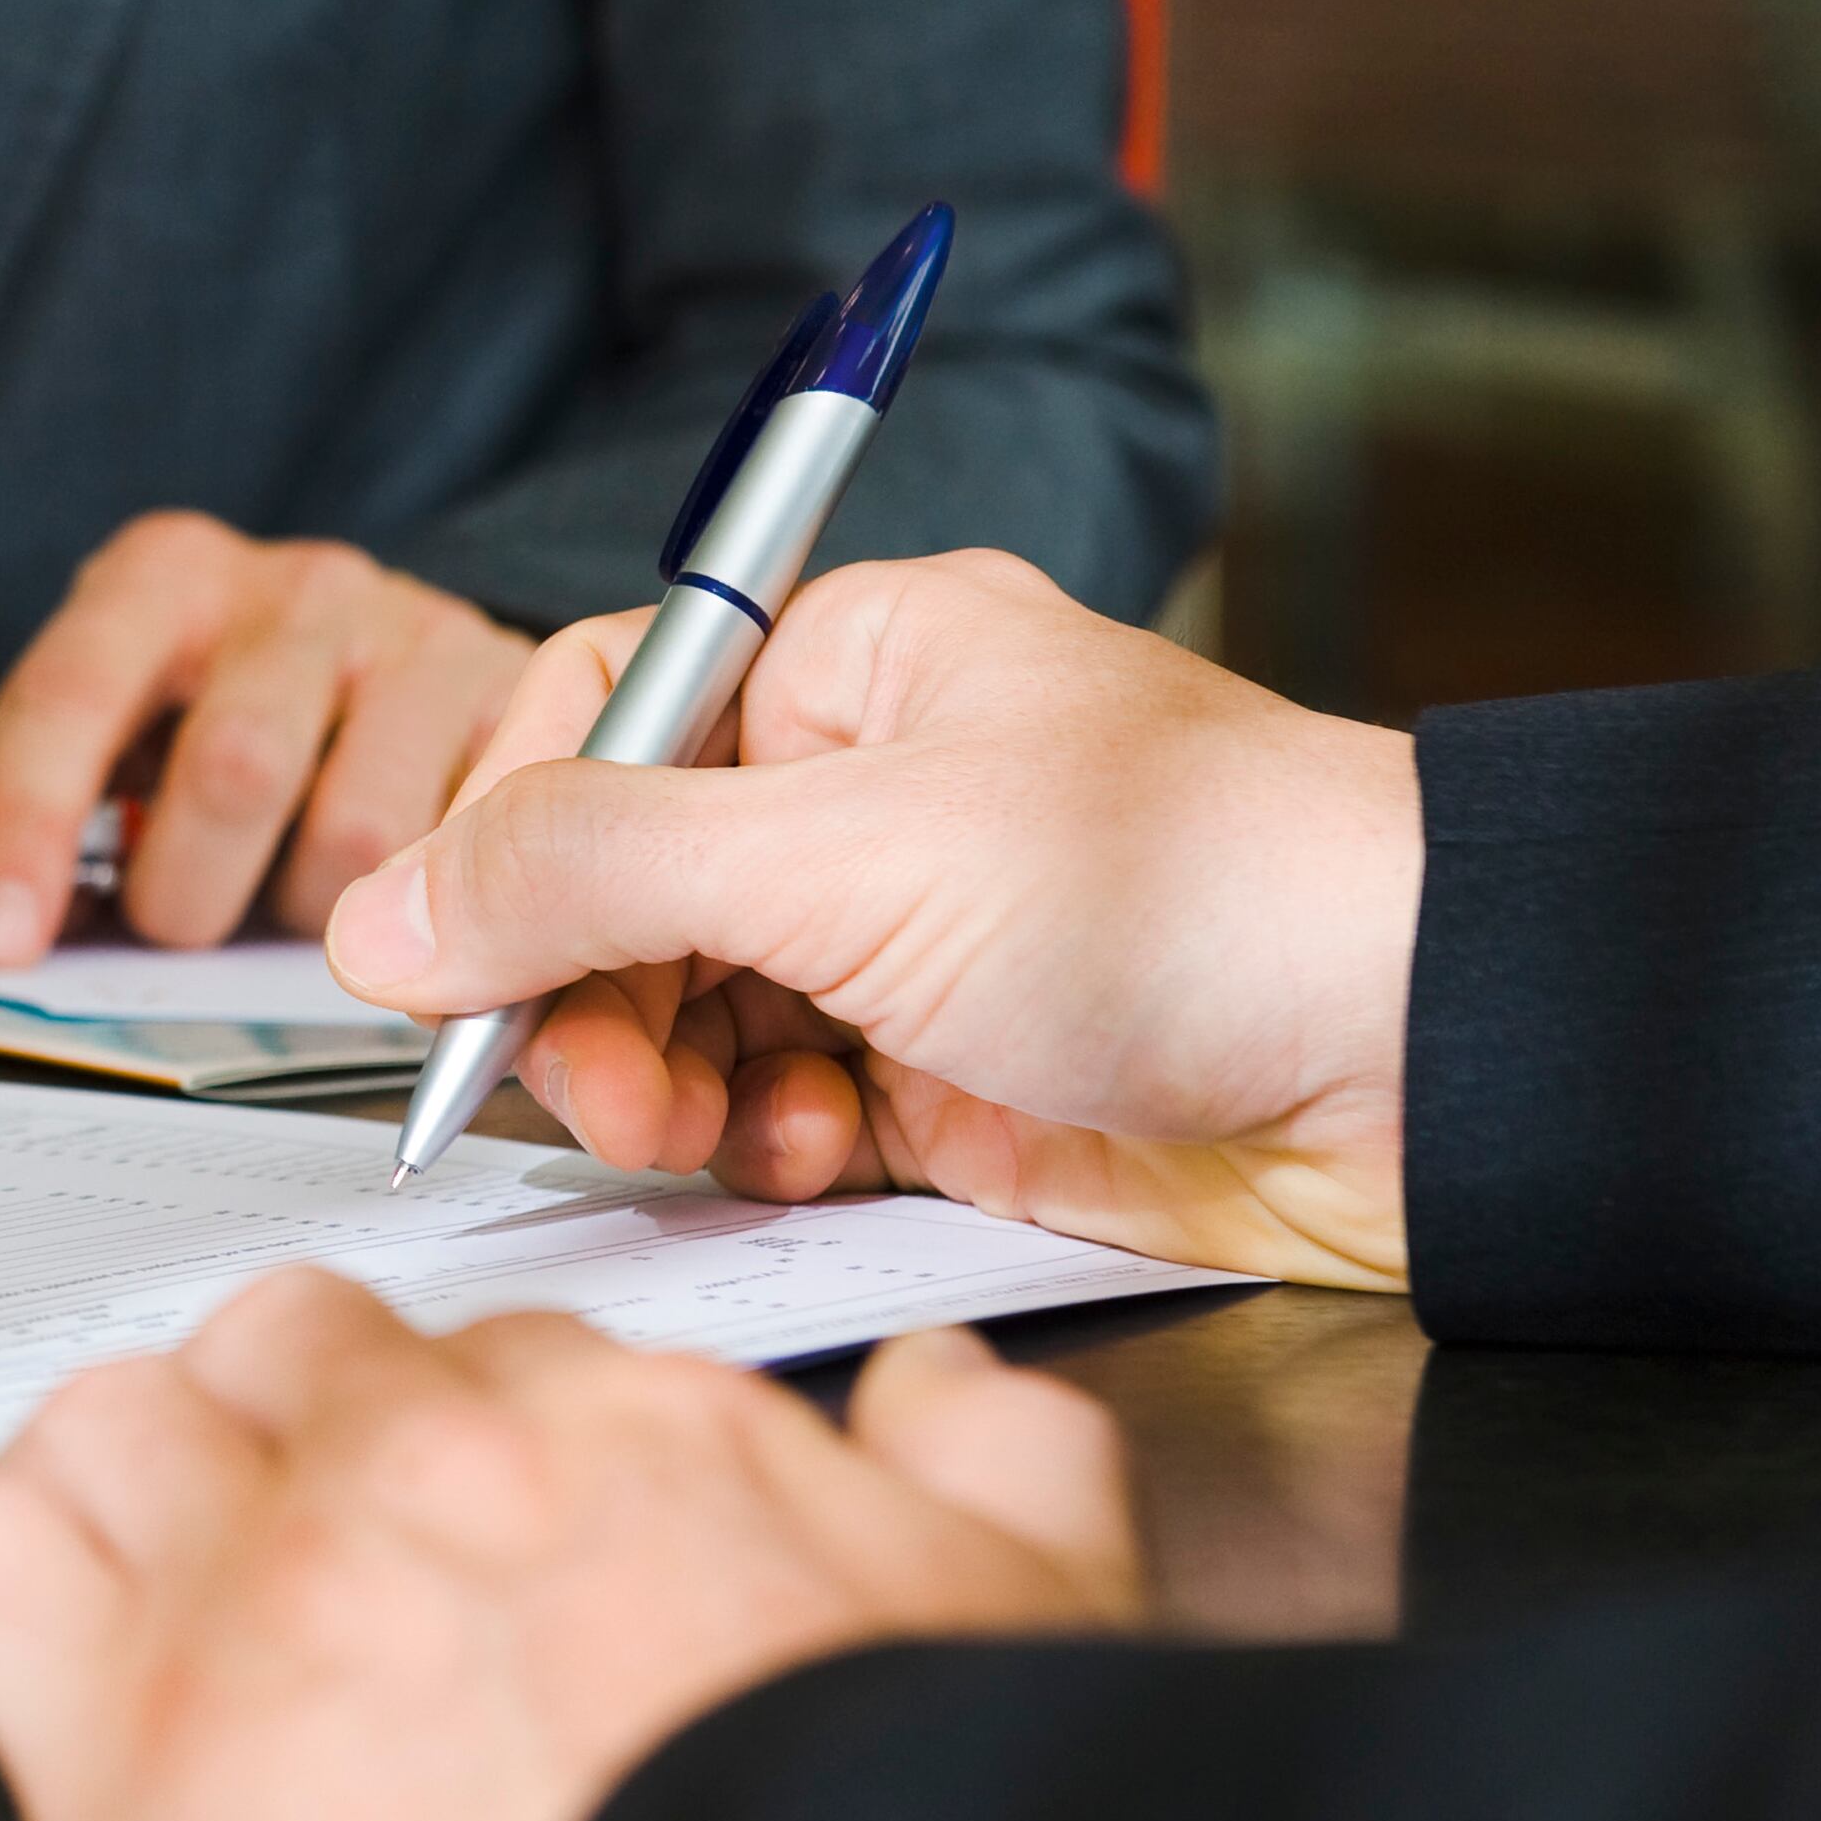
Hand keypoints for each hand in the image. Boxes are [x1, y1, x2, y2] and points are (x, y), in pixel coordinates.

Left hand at [0, 517, 534, 963]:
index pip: (69, 696)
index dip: (25, 825)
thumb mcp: (133, 730)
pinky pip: (463, 852)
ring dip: (312, 915)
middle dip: (190, 893)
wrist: (394, 654)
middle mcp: (293, 588)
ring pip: (357, 837)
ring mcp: (413, 633)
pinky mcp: (516, 694)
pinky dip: (418, 909)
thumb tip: (21, 935)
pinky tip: (397, 887)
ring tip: (296, 891)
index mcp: (162, 578)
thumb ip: (79, 810)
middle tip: (185, 922)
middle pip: (232, 770)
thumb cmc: (230, 710)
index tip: (1, 940)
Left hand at [0, 1272, 1139, 1820]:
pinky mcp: (121, 1732)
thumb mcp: (1024, 1606)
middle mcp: (417, 1467)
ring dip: (115, 1486)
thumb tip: (941, 1390)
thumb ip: (984, 1459)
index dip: (448, 1430)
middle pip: (268, 1346)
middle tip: (285, 1539)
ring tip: (133, 1580)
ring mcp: (256, 1582)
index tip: (448, 1507)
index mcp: (611, 1429)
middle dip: (270, 1424)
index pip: (471, 1344)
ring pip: (104, 1420)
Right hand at [322, 550, 1416, 1288]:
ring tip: (706, 1130)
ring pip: (686, 1008)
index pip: (601, 713)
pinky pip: (778, 1109)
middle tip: (597, 1083)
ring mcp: (911, 939)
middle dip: (584, 989)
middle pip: (622, 880)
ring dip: (664, 1079)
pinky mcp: (954, 1079)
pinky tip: (810, 1159)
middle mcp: (875, 788)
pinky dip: (763, 1145)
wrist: (1436, 1067)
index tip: (461, 950)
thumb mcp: (841, 855)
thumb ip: (585, 873)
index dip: (513, 832)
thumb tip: (384, 916)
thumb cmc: (1192, 893)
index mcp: (857, 661)